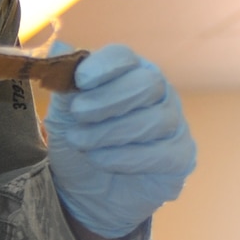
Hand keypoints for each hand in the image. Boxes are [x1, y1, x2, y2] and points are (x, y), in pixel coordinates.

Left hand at [45, 43, 194, 239]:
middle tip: (78, 114)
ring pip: (155, 119)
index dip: (103, 66)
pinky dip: (127, 157)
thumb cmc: (79, 145)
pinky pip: (162, 152)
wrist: (85, 194)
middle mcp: (157, 93)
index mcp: (128, 73)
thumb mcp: (62, 116)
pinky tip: (101, 160)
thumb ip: (64, 84)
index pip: (125, 57)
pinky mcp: (180, 156)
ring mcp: (173, 123)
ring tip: (82, 143)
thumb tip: (59, 45)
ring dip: (111, 132)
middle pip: (148, 83)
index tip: (80, 81)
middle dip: (109, 100)